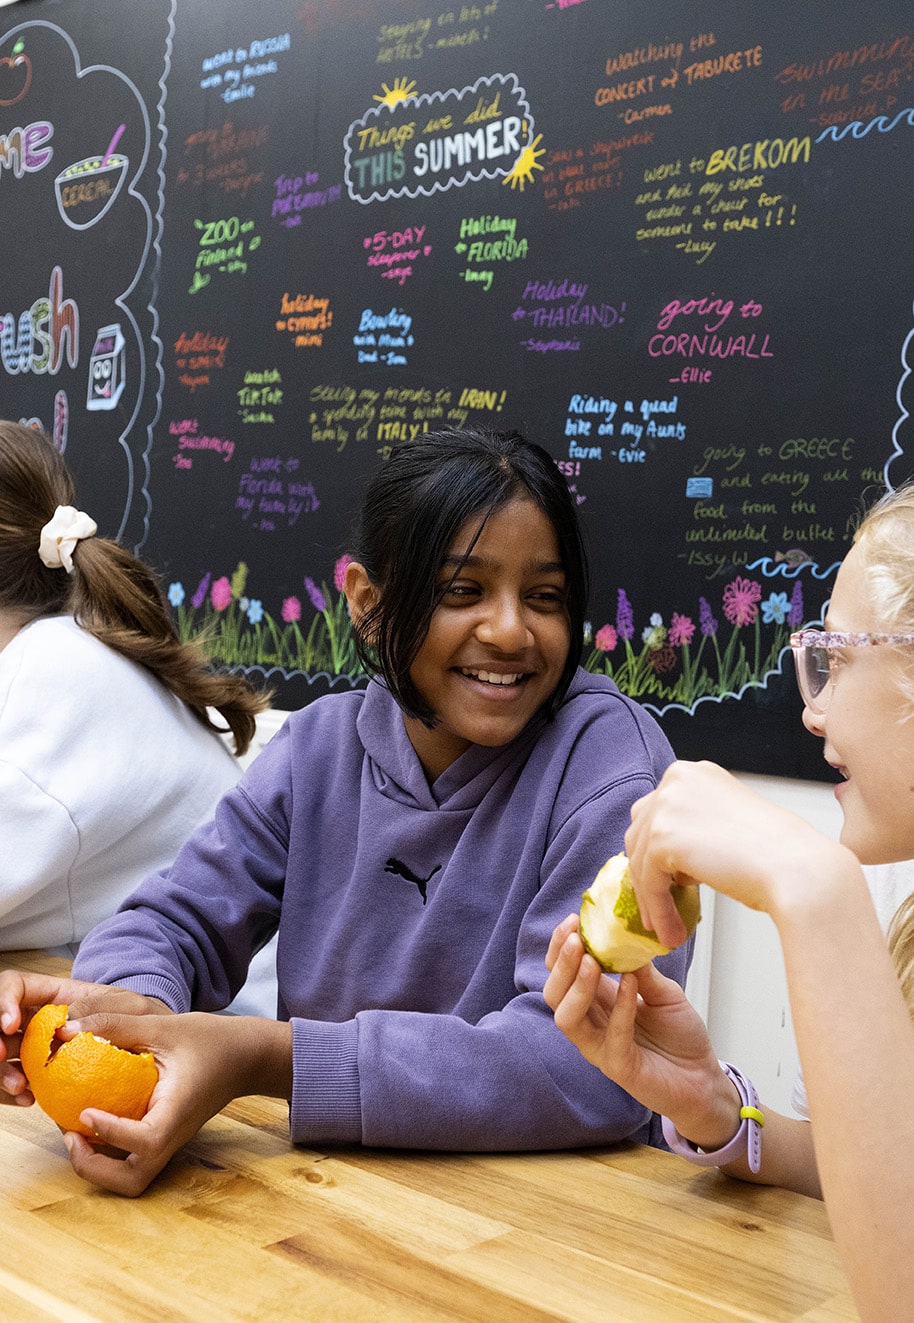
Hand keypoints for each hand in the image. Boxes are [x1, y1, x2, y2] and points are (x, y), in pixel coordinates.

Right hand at [0, 970, 168, 1109]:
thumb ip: (101, 1011)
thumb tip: (67, 1027)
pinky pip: (13, 1082)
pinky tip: (30, 1100)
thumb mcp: (128, 1007)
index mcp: (53, 995)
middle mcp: (36, 1018)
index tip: (11, 1025)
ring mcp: (33, 1046)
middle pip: (0, 1025)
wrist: (153, 1045)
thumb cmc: (140, 1018)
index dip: (4, 1001)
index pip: (14, 986)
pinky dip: (13, 1094)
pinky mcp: (37, 1073)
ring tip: (22, 1087)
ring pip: (2, 1055)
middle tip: (2, 1058)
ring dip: (3, 1072)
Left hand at [52, 1009, 292, 1195]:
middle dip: (94, 1168)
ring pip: (132, 1178)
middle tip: (72, 1135)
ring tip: (76, 1134)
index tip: (85, 1112)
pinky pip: (132, 1159)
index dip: (111, 1134)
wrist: (245, 1056)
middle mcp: (174, 1135)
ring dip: (98, 1166)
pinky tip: (92, 1121)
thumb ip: (115, 1026)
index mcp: (178, 1111)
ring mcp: (170, 1141)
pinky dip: (107, 1152)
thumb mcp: (163, 1026)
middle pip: (133, 1181)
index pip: (147, 1140)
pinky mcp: (165, 1138)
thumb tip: (66, 1028)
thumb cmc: (208, 1039)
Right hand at [544, 915, 739, 1147]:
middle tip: (575, 939)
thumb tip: (626, 938)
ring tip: (591, 961)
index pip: (562, 972)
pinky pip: (609, 1036)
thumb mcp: (663, 991)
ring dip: (576, 986)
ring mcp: (599, 1047)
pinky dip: (619, 1006)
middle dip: (560, 964)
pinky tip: (629, 983)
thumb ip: (642, 970)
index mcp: (597, 1001)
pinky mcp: (617, 1066)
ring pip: (566, 1018)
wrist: (703, 1077)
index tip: (573, 920)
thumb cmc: (679, 1035)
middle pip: (554, 993)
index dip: (560, 947)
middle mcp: (591, 1023)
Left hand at [624, 760, 826, 947]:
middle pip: (641, 832)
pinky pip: (648, 883)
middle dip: (648, 872)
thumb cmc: (778, 853)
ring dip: (653, 898)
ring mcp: (666, 805)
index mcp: (694, 773)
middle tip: (659, 905)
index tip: (659, 879)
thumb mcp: (726, 824)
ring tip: (669, 928)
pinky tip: (671, 930)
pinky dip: (657, 910)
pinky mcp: (661, 837)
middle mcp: (676, 779)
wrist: (799, 869)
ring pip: (641, 860)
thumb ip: (694, 828)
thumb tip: (670, 857)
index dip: (655, 850)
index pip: (656, 811)